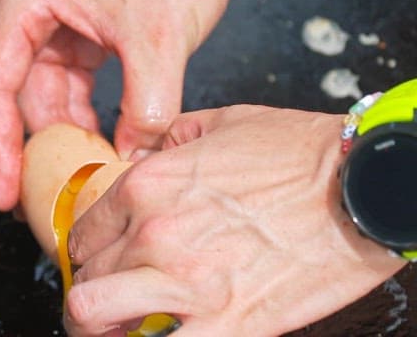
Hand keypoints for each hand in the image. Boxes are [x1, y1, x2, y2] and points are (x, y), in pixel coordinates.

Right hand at [0, 0, 233, 209]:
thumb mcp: (161, 33)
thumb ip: (146, 104)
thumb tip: (130, 158)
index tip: (4, 191)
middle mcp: (26, 8)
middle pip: (0, 91)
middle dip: (16, 145)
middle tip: (30, 197)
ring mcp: (49, 20)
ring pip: (33, 93)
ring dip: (53, 136)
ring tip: (71, 177)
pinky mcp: (75, 31)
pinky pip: (63, 85)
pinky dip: (74, 118)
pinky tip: (93, 145)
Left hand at [65, 105, 405, 335]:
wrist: (358, 187)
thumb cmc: (298, 154)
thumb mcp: (222, 122)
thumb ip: (171, 138)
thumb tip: (148, 152)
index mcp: (147, 186)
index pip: (83, 233)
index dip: (84, 253)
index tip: (96, 262)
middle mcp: (153, 233)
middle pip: (85, 277)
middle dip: (90, 289)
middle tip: (108, 296)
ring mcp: (184, 282)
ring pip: (91, 316)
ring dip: (94, 325)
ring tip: (114, 327)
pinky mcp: (225, 324)